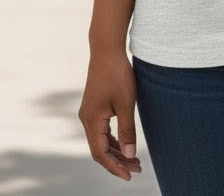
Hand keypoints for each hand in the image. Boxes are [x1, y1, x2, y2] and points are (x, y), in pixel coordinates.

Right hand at [78, 51, 142, 180]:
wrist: (107, 50)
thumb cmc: (117, 74)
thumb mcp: (126, 103)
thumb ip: (127, 130)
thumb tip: (130, 155)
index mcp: (92, 120)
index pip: (101, 153)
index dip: (115, 166)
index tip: (130, 175)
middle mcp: (86, 119)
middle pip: (100, 149)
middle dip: (118, 161)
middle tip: (137, 168)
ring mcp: (89, 112)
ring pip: (100, 140)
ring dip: (116, 151)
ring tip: (134, 160)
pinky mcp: (94, 106)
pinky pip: (101, 130)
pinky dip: (112, 139)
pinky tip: (124, 143)